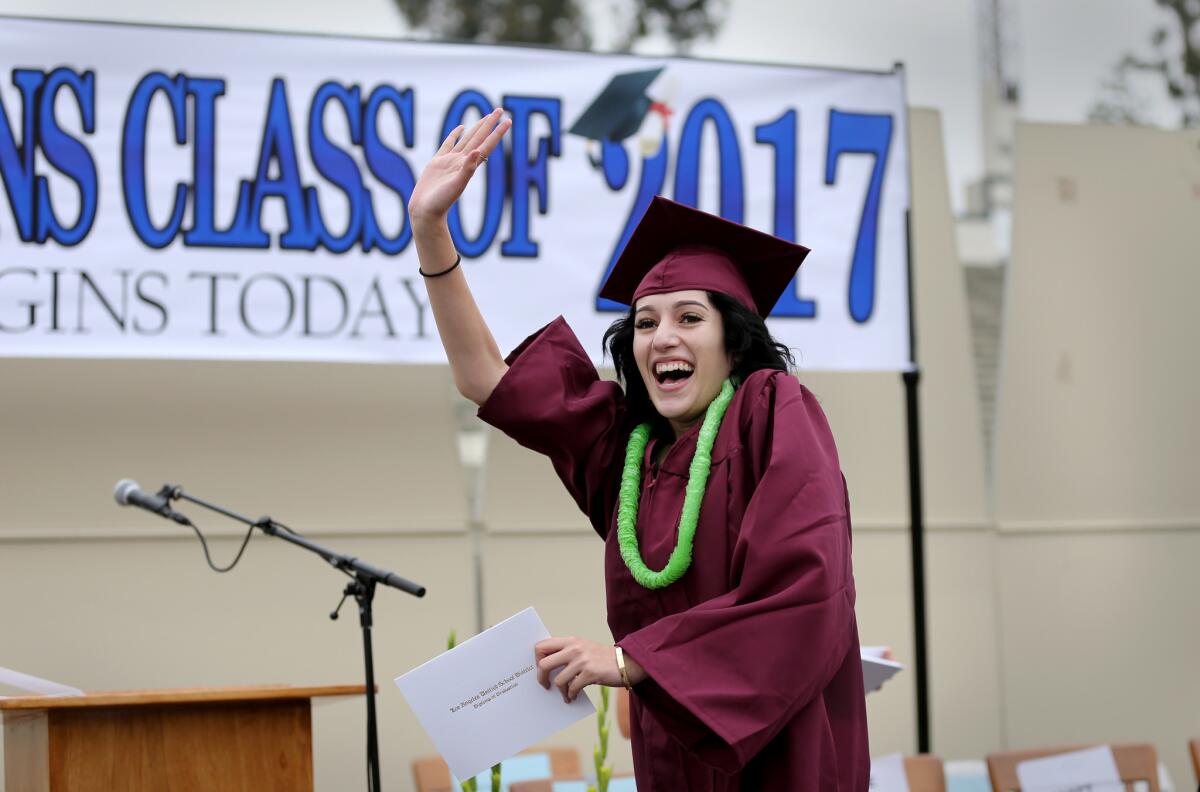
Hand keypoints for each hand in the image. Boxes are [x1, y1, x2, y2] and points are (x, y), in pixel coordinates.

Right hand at [408, 108, 510, 225]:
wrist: (425, 212)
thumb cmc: (441, 203)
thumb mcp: (456, 186)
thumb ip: (467, 170)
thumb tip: (476, 152)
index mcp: (469, 166)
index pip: (487, 145)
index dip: (497, 133)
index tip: (508, 121)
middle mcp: (462, 162)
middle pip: (479, 138)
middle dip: (489, 124)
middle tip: (500, 109)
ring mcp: (450, 161)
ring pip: (467, 139)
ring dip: (477, 127)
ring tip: (486, 116)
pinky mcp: (437, 162)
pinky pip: (449, 144)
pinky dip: (455, 135)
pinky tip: (461, 128)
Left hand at [535, 636, 623, 703]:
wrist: (627, 661)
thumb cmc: (602, 658)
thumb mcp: (583, 649)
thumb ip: (567, 653)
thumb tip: (546, 667)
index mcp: (570, 641)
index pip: (542, 645)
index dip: (537, 659)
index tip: (541, 669)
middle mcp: (574, 648)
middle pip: (544, 663)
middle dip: (541, 677)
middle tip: (545, 685)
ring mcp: (582, 660)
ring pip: (558, 680)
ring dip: (560, 691)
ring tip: (565, 695)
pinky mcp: (590, 673)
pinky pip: (572, 688)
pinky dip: (571, 695)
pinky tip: (573, 697)